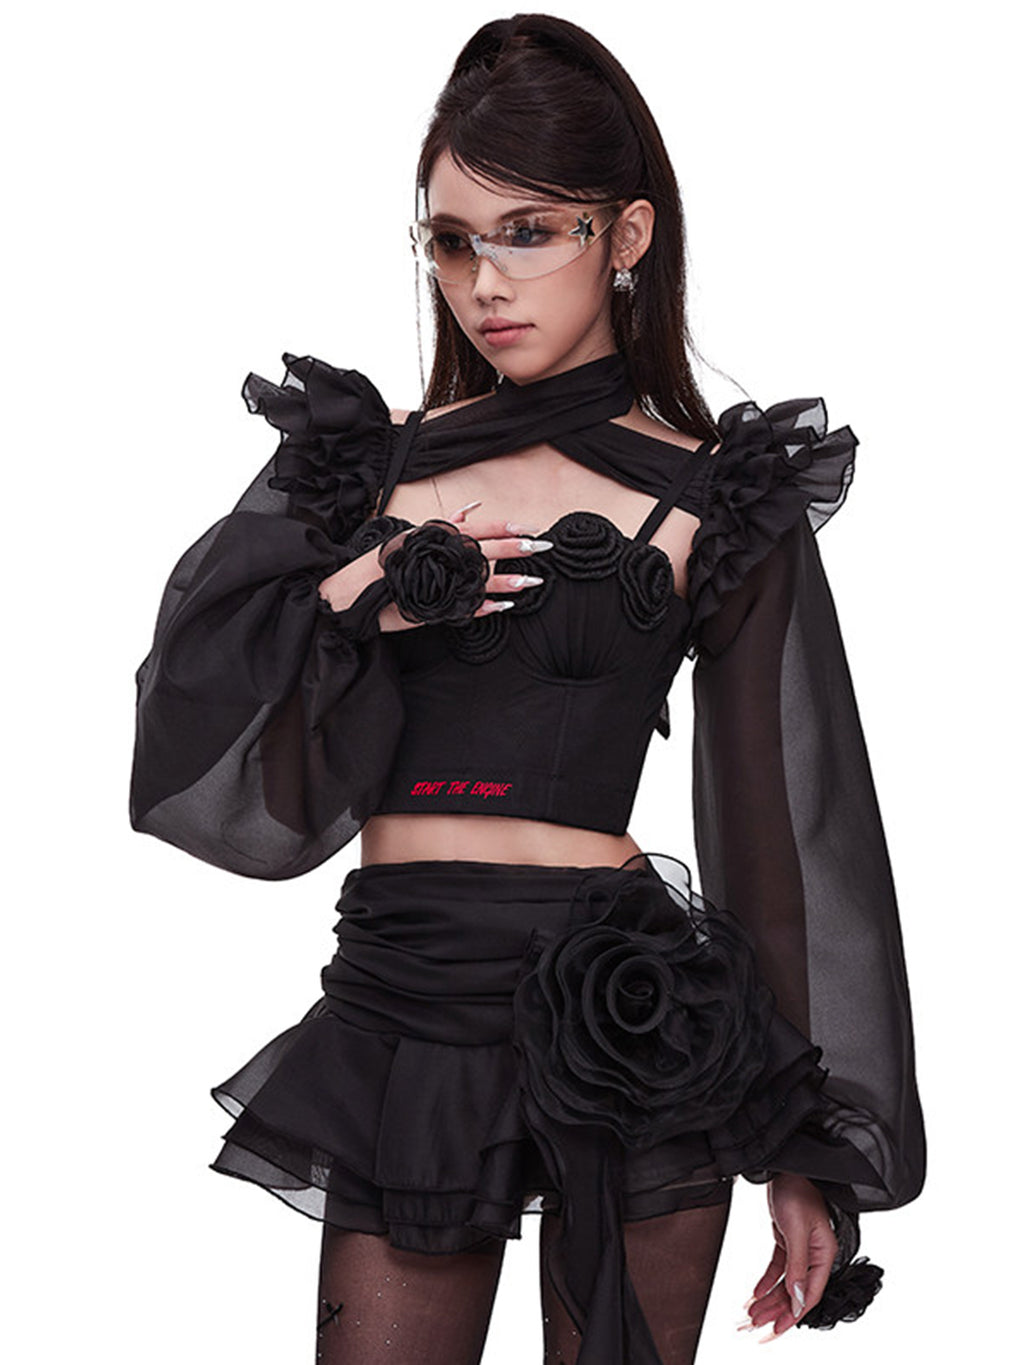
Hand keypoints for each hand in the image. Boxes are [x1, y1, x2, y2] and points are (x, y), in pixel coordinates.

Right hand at [377, 499, 552, 633]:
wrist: (354, 593)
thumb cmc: (386, 564)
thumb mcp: (415, 537)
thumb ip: (446, 524)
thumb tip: (471, 508)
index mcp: (435, 538)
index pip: (474, 528)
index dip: (502, 528)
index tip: (527, 528)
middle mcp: (437, 556)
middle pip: (482, 549)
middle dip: (514, 548)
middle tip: (542, 547)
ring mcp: (434, 582)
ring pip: (476, 578)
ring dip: (506, 580)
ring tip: (531, 581)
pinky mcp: (430, 606)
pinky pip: (461, 606)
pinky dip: (482, 607)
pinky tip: (502, 607)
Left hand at [740, 1173, 837, 1341]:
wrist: (785, 1166)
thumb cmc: (796, 1189)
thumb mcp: (796, 1229)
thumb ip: (798, 1265)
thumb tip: (798, 1299)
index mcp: (824, 1253)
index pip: (810, 1293)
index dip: (794, 1314)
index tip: (777, 1329)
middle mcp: (815, 1254)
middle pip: (796, 1291)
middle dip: (776, 1310)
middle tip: (756, 1326)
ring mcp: (801, 1248)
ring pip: (785, 1282)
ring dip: (769, 1299)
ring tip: (751, 1314)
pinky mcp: (787, 1239)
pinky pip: (778, 1268)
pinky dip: (767, 1281)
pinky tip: (756, 1293)